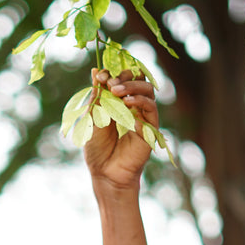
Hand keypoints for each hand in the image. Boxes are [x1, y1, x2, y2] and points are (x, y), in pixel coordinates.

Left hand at [83, 68, 158, 191]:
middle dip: (124, 77)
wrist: (105, 173)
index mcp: (118, 103)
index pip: (122, 80)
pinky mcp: (150, 128)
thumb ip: (97, 96)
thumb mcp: (93, 118)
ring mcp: (143, 117)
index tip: (100, 77)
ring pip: (147, 91)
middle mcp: (133, 107)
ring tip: (117, 91)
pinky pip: (150, 108)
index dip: (112, 74)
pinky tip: (126, 103)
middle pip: (137, 80)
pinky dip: (139, 101)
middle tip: (110, 82)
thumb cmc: (97, 150)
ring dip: (132, 86)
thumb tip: (96, 71)